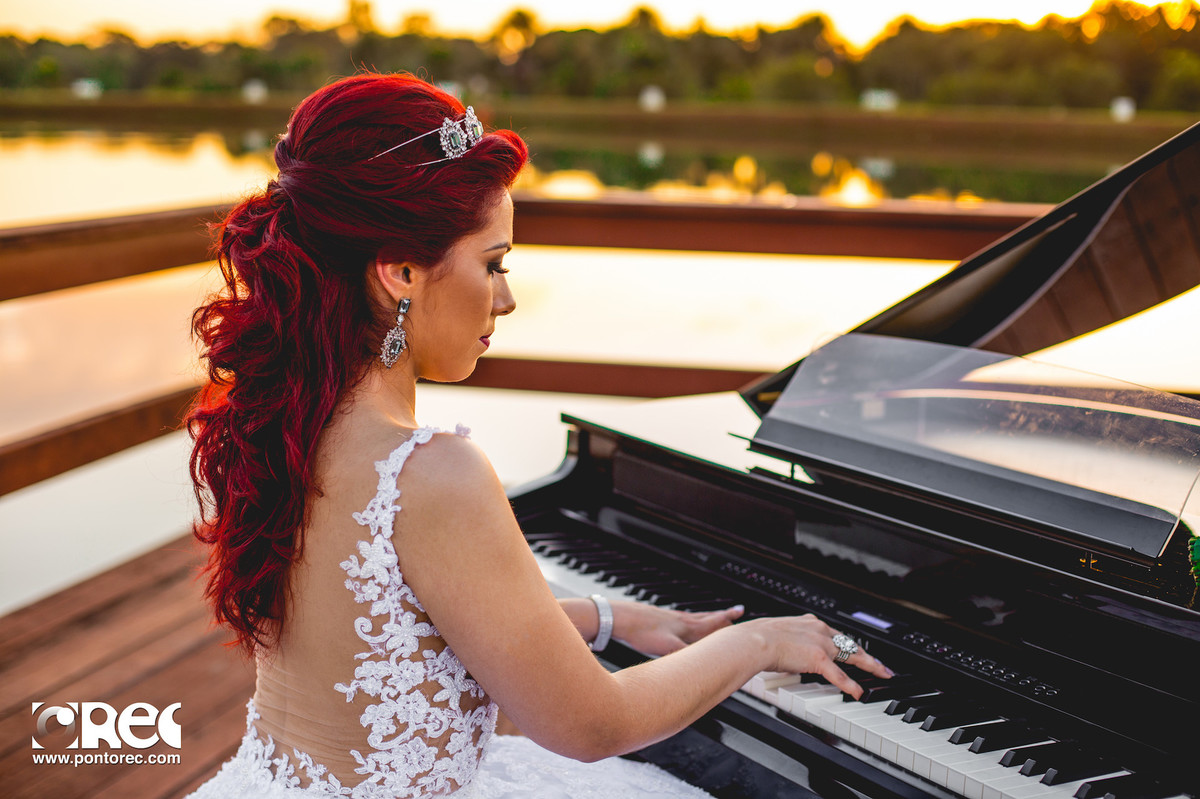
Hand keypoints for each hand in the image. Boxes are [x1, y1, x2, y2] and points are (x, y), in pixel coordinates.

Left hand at [611, 601, 744, 655]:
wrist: (622, 618)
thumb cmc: (642, 632)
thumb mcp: (666, 647)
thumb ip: (684, 655)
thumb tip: (700, 664)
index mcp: (686, 627)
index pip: (712, 622)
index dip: (727, 619)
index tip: (742, 611)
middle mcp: (682, 620)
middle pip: (708, 617)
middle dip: (723, 616)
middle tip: (736, 612)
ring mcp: (672, 618)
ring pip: (696, 617)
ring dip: (709, 617)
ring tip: (716, 616)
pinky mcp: (662, 618)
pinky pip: (684, 619)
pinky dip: (692, 620)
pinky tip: (685, 623)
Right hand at [743, 613, 892, 698]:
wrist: (755, 640)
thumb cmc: (759, 637)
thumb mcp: (779, 632)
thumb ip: (789, 639)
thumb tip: (786, 648)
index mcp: (810, 623)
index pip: (836, 634)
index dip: (849, 644)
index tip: (857, 649)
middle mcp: (819, 630)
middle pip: (850, 643)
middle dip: (868, 655)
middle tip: (880, 664)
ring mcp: (821, 644)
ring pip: (852, 655)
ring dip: (870, 666)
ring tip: (882, 674)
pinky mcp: (818, 659)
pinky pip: (839, 675)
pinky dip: (851, 684)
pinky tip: (859, 692)